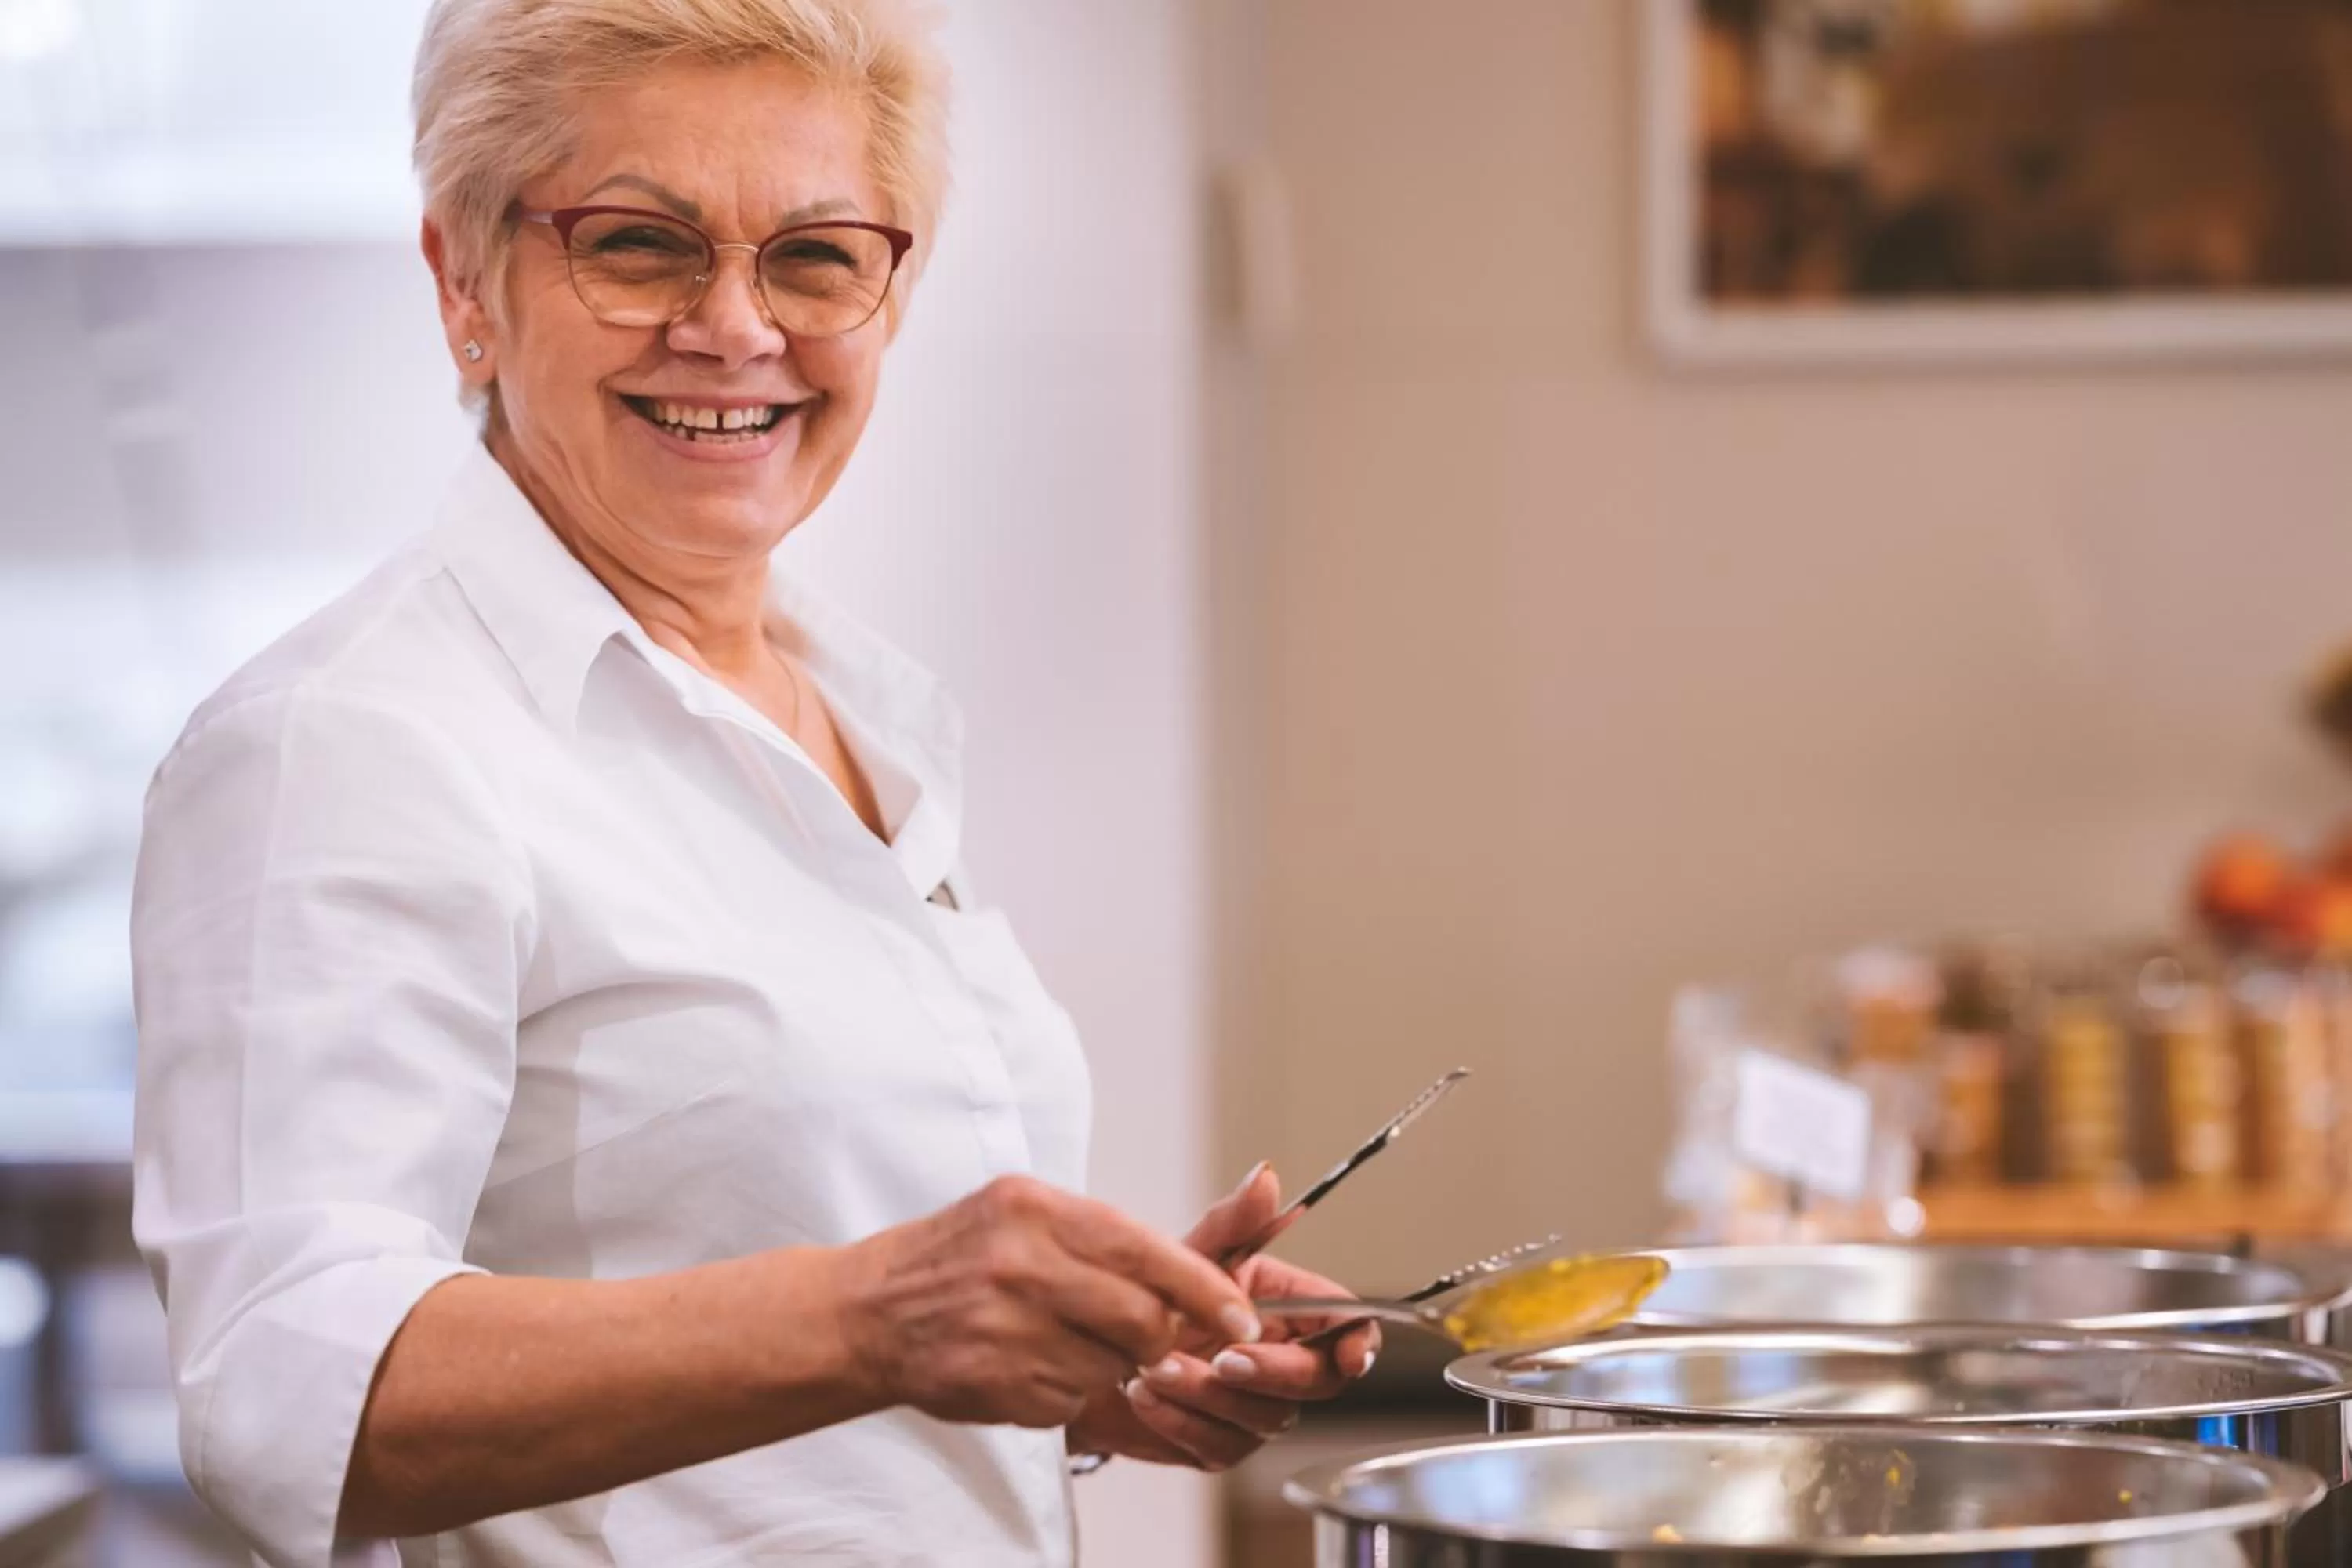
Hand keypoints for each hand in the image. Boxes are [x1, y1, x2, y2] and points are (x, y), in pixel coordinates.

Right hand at [835, 1175, 1261, 1429]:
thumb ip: (1102, 1236)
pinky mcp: (993, 1384)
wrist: (865, 1311)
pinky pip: (1070, 1399)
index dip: (1205, 1290)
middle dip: (1159, 1337)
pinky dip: (1066, 1391)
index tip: (1240, 1316)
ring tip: (1063, 1340)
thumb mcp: (1022, 1211)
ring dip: (1107, 1365)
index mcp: (1035, 1209)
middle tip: (1147, 1336)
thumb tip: (1195, 1274)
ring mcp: (1003, 1328)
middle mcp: (1020, 1265)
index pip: (1148, 1251)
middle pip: (1142, 1319)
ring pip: (1111, 1366)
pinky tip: (1030, 1364)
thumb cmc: (957, 1256)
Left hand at [1068, 1164, 1379, 1471]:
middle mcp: (1280, 1360)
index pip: (1346, 1326)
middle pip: (1317, 1379)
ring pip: (1266, 1416)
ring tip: (1156, 1365)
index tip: (1352, 1356)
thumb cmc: (1147, 1296)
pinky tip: (1142, 1394)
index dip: (1359, 1342)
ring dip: (1212, 1394)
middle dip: (1274, 1371)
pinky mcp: (1218, 1443)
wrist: (1091, 1346)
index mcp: (1287, 1307)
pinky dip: (1179, 1420)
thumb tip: (1265, 1178)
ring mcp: (1253, 1407)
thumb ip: (1233, 1222)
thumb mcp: (1189, 1253)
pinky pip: (1218, 1444)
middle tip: (1226, 1357)